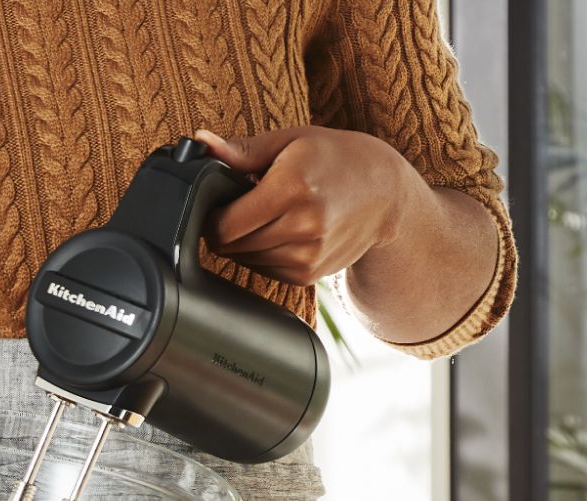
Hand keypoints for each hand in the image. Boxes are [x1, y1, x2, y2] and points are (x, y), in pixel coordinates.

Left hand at [195, 126, 430, 285]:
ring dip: (244, 243)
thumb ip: (243, 149)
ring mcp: (310, 254)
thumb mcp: (291, 141)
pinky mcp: (311, 273)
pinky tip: (278, 232)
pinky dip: (262, 255)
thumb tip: (202, 142)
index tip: (215, 203)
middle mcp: (303, 226)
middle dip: (225, 229)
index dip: (210, 216)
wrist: (384, 193)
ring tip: (263, 216)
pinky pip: (267, 271)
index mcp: (292, 188)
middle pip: (234, 245)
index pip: (226, 224)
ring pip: (247, 260)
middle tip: (238, 207)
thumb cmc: (335, 159)